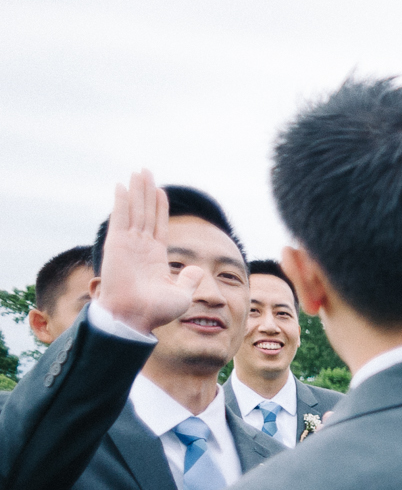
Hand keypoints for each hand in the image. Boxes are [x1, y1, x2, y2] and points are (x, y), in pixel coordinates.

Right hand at [97, 170, 202, 335]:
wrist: (135, 317)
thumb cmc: (156, 311)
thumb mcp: (180, 294)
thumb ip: (188, 279)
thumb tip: (197, 269)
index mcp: (155, 258)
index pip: (159, 226)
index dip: (160, 208)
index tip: (161, 191)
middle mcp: (141, 248)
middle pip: (145, 213)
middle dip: (146, 192)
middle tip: (146, 171)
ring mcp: (128, 244)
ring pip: (134, 211)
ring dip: (136, 191)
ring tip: (139, 172)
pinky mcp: (117, 244)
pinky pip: (120, 218)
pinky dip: (121, 201)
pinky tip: (122, 186)